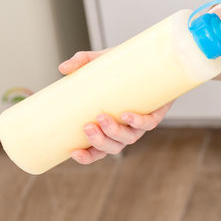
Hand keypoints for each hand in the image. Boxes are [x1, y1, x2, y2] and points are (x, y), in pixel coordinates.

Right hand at [58, 51, 172, 164]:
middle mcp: (125, 129)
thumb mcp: (100, 65)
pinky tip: (126, 115)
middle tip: (88, 126)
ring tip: (102, 118)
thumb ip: (81, 63)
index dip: (87, 157)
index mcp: (108, 128)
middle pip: (113, 147)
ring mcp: (141, 122)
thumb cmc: (123, 70)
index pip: (97, 151)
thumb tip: (63, 67)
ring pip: (129, 138)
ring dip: (115, 132)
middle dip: (99, 141)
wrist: (155, 63)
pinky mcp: (157, 112)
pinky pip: (150, 123)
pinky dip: (139, 122)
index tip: (74, 153)